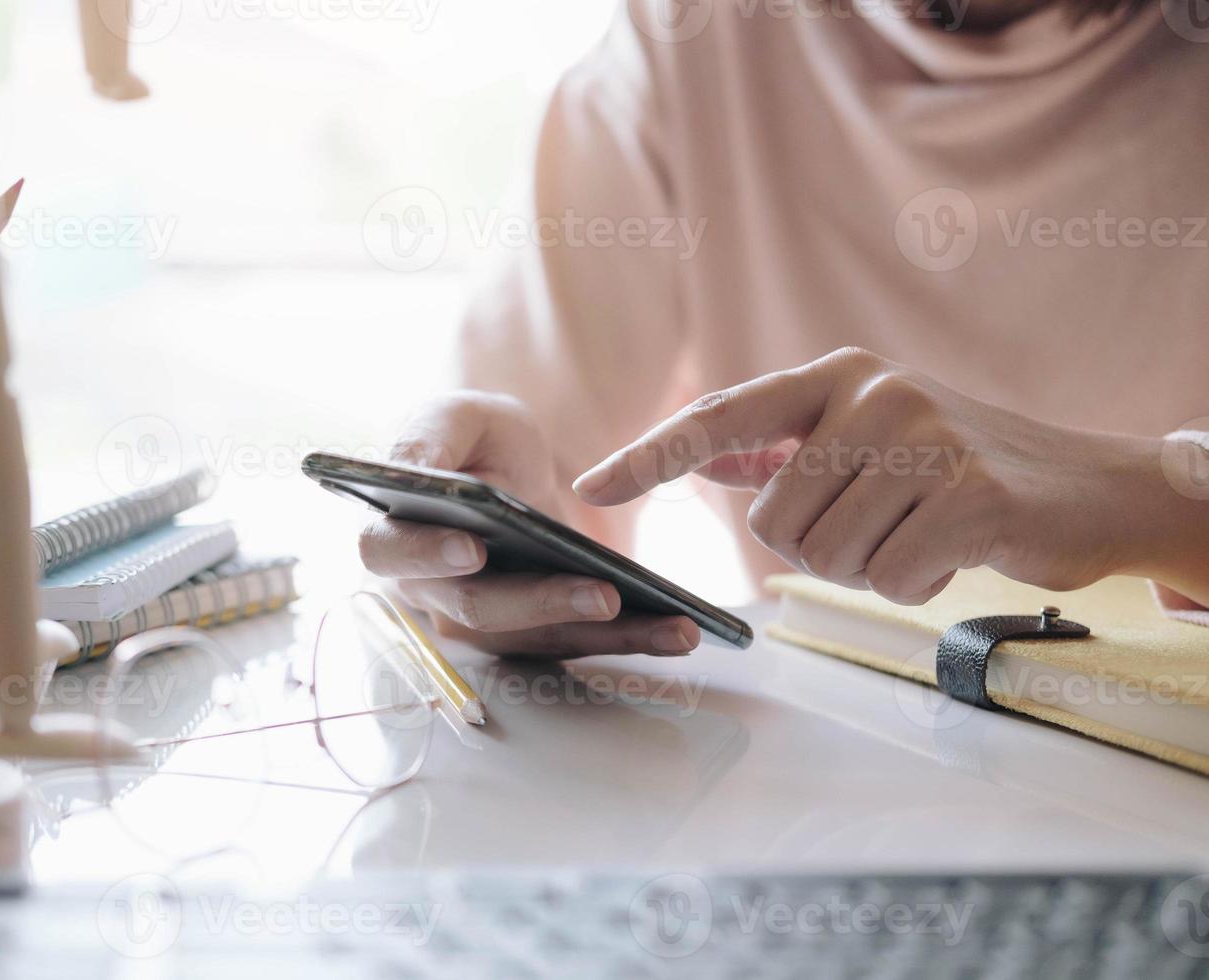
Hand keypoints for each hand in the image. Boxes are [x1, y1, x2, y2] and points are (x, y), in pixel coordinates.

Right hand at [358, 391, 700, 656]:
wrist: (507, 468)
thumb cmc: (471, 438)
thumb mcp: (453, 418)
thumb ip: (429, 438)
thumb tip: (416, 471)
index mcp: (390, 534)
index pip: (391, 554)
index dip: (427, 556)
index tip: (472, 549)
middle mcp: (428, 591)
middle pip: (476, 610)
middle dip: (542, 603)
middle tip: (604, 595)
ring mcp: (482, 619)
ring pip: (535, 638)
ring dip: (604, 636)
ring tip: (672, 625)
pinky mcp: (531, 632)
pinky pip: (576, 642)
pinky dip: (630, 639)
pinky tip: (680, 629)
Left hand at [574, 347, 1205, 605]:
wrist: (1087, 486)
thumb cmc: (958, 467)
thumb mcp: (869, 435)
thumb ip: (785, 444)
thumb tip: (698, 455)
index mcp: (836, 376)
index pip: (718, 417)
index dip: (649, 456)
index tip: (587, 487)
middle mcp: (872, 392)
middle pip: (772, 520)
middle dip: (815, 549)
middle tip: (881, 526)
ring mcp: (924, 437)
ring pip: (824, 555)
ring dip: (865, 569)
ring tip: (917, 532)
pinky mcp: (969, 493)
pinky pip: (889, 577)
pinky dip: (912, 585)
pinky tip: (951, 552)